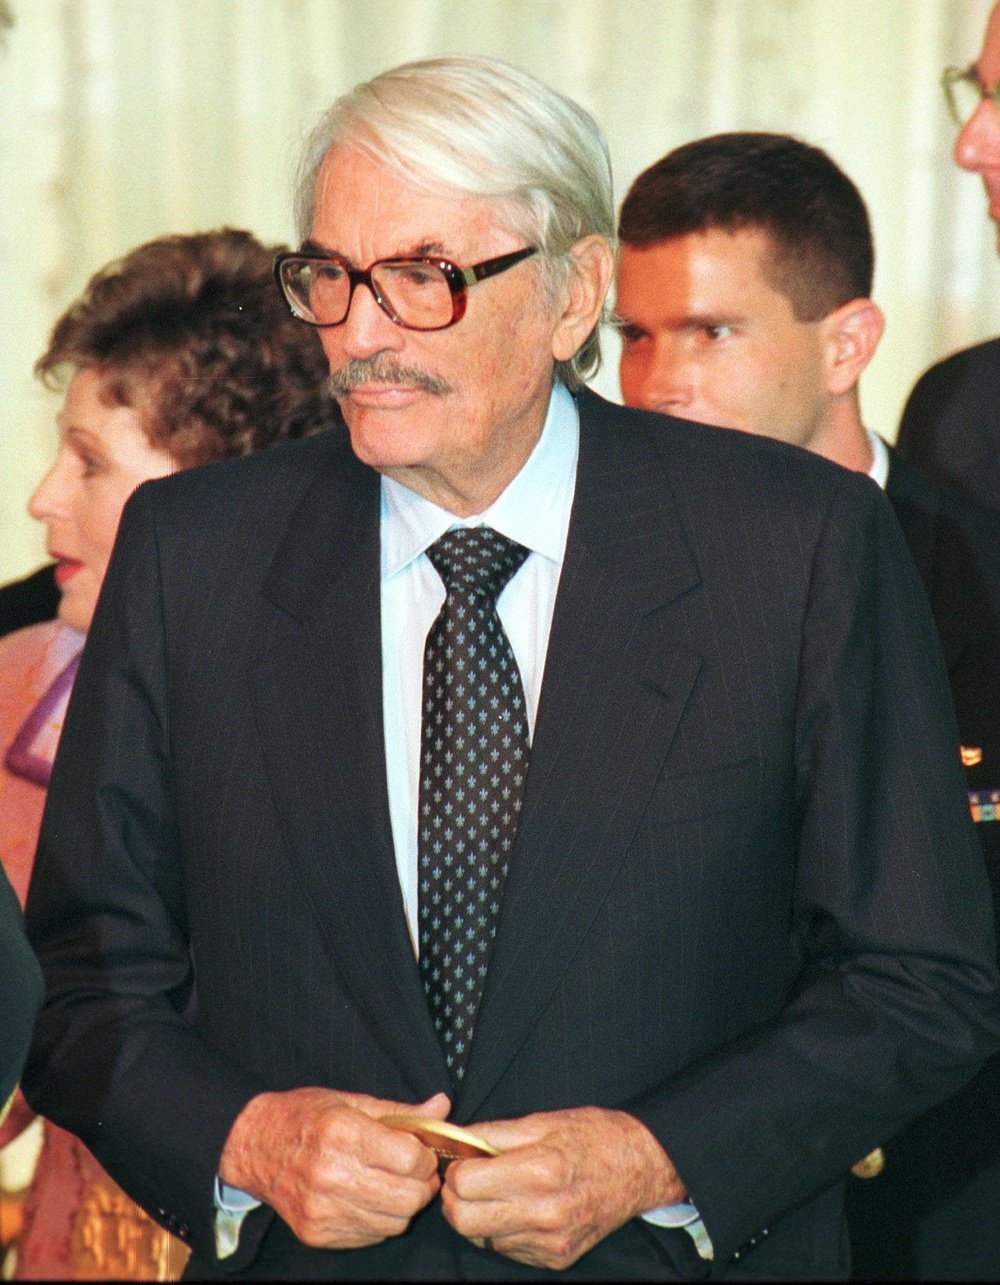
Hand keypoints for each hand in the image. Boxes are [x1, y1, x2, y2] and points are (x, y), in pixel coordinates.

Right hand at [219, 1087, 449, 1248]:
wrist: (254, 1147)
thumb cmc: (305, 1117)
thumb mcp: (352, 1101)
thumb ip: (400, 1111)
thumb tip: (442, 1107)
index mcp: (342, 1132)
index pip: (410, 1159)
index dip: (426, 1155)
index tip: (421, 1150)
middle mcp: (331, 1174)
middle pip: (408, 1197)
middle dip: (423, 1184)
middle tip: (417, 1171)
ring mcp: (322, 1209)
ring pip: (394, 1222)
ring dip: (405, 1205)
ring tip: (394, 1184)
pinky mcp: (317, 1234)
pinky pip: (371, 1236)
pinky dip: (380, 1220)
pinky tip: (370, 1198)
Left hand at [440, 1106, 685, 1270]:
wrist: (640, 1167)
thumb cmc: (593, 1137)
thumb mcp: (542, 1120)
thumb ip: (493, 1134)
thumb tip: (456, 1139)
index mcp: (539, 1170)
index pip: (465, 1184)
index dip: (455, 1169)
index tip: (461, 1160)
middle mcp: (544, 1213)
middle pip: (464, 1221)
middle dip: (454, 1199)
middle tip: (464, 1180)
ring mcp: (551, 1241)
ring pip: (483, 1238)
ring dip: (478, 1216)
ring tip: (495, 1191)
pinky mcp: (556, 1257)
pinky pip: (508, 1250)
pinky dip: (503, 1230)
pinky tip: (519, 1208)